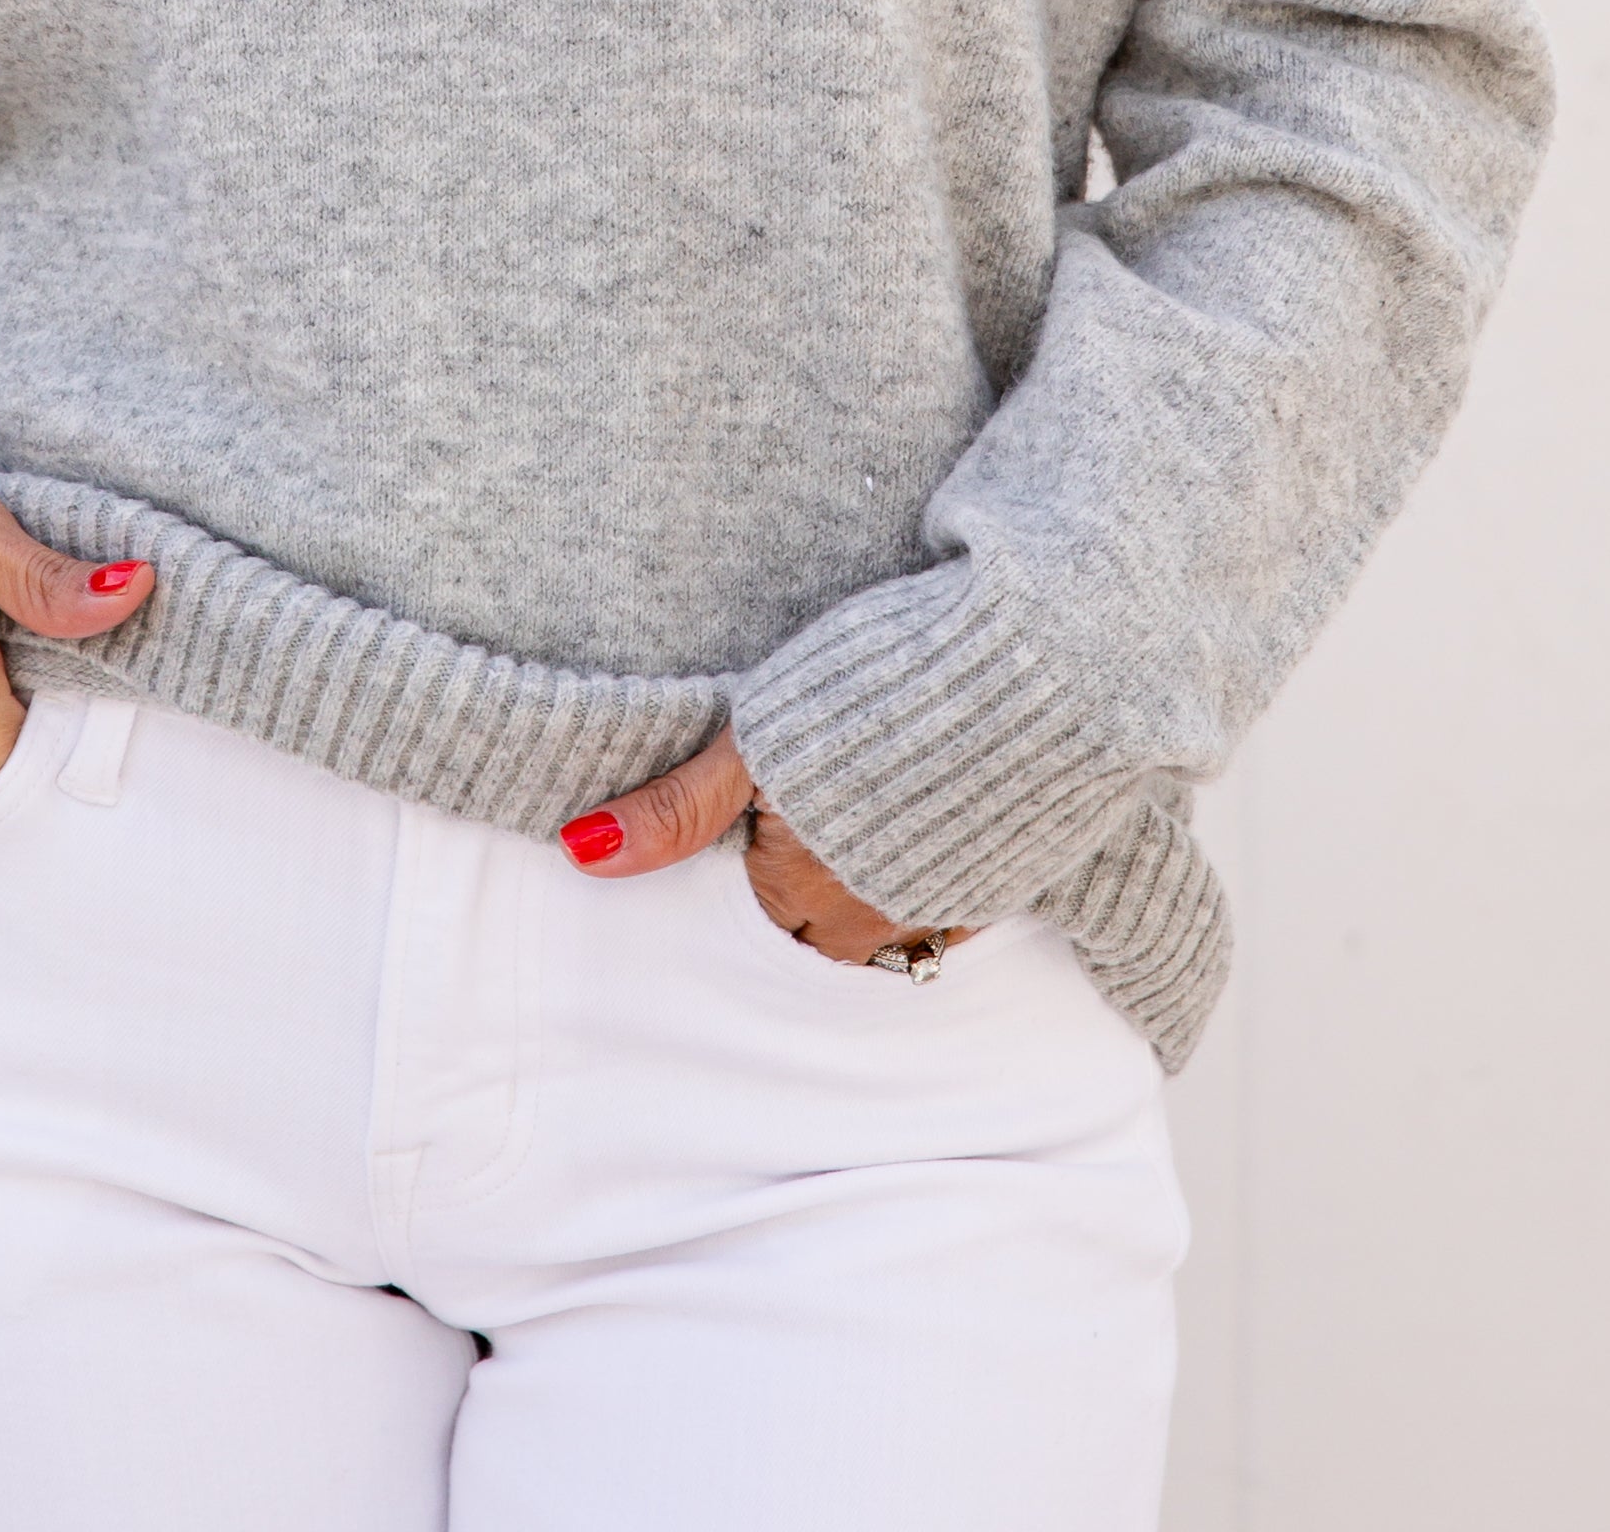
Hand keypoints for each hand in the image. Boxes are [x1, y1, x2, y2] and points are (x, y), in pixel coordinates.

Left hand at [556, 726, 972, 966]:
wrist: (1028, 678)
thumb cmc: (878, 692)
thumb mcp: (756, 737)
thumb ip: (675, 808)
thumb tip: (580, 851)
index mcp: (804, 887)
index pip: (764, 906)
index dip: (762, 861)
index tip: (766, 816)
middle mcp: (878, 917)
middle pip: (829, 933)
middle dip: (817, 893)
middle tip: (814, 828)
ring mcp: (953, 906)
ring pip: (898, 928)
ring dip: (880, 892)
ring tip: (872, 829)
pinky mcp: (1011, 881)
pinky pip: (963, 909)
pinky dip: (944, 880)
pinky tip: (941, 825)